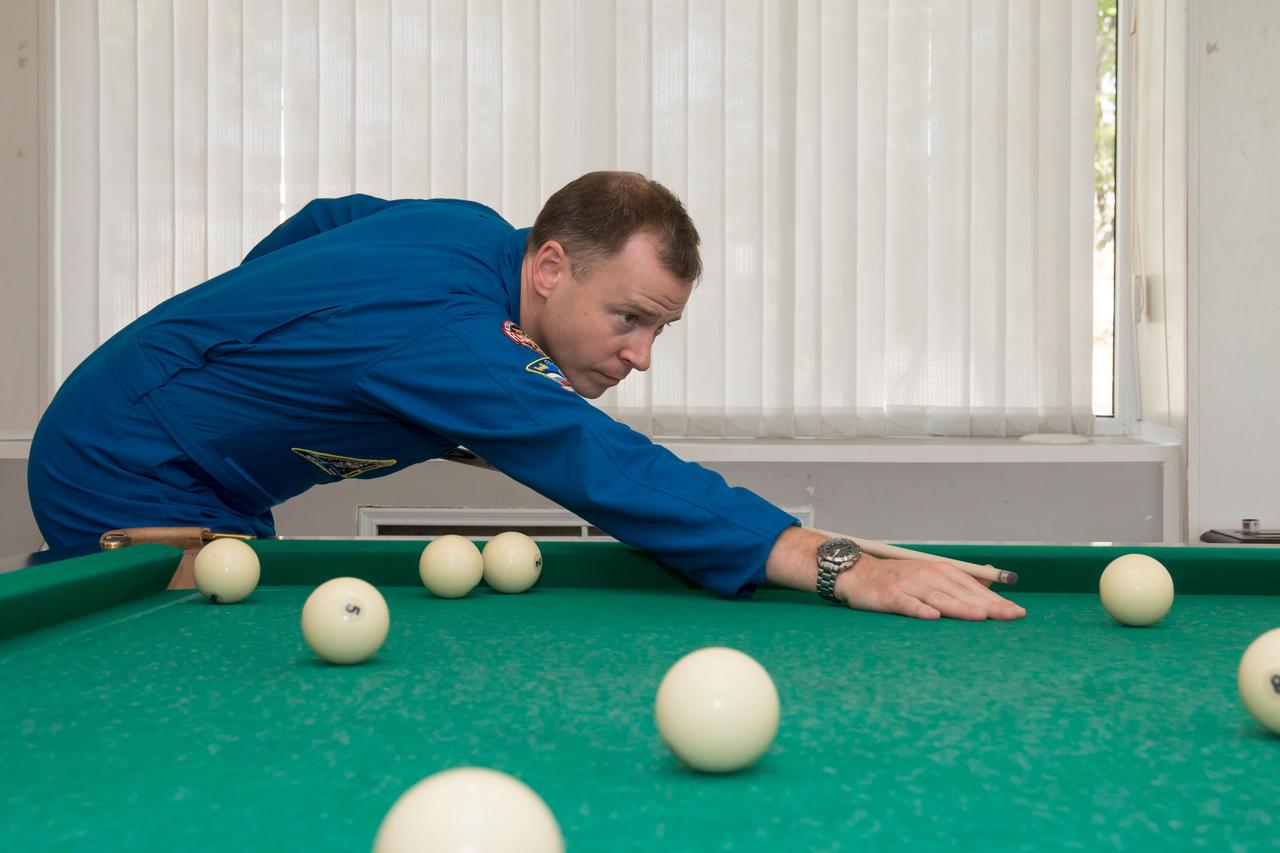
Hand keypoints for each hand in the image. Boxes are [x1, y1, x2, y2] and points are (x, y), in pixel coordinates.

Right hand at [835, 554, 1025, 620]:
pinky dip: (920, 609)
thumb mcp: (930, 575)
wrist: (859, 574)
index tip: (1017, 612)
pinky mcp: (891, 595)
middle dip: (988, 605)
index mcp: (941, 571)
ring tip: (981, 616)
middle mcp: (928, 575)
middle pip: (962, 592)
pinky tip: (933, 617)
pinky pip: (908, 604)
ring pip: (939, 598)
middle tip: (1011, 616)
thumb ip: (958, 580)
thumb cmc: (898, 579)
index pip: (974, 587)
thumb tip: (989, 577)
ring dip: (960, 607)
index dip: (996, 600)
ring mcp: (909, 585)